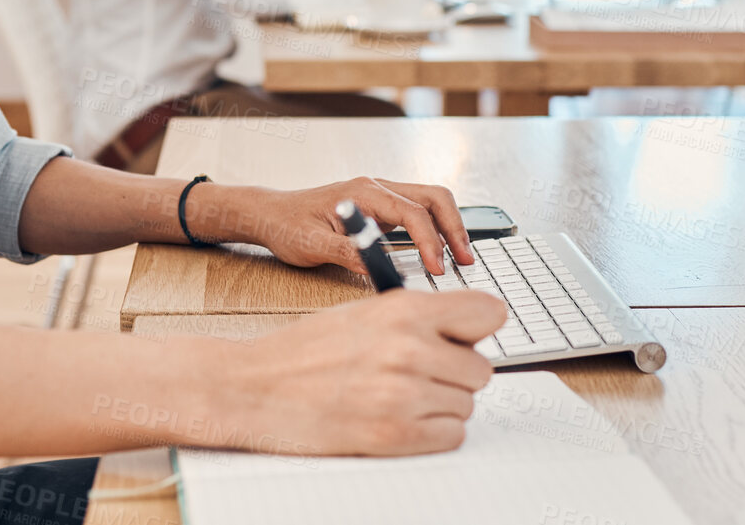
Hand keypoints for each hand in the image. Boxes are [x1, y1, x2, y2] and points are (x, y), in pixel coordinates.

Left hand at [213, 177, 473, 275]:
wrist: (270, 214)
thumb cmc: (287, 226)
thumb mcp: (312, 245)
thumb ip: (348, 253)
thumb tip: (381, 268)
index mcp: (363, 192)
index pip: (412, 212)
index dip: (430, 242)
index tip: (437, 270)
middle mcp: (376, 187)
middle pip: (433, 196)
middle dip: (454, 227)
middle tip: (465, 261)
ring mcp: (380, 194)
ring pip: (429, 200)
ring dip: (448, 226)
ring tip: (459, 257)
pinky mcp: (380, 206)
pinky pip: (418, 210)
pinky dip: (435, 227)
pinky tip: (439, 249)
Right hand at [221, 289, 506, 455]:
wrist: (254, 387)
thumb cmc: (304, 350)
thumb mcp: (364, 313)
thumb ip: (417, 318)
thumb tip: (467, 334)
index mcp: (403, 309)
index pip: (489, 313)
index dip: (478, 330)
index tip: (466, 338)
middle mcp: (409, 348)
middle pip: (481, 369)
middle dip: (455, 374)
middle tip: (420, 374)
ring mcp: (403, 394)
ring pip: (467, 405)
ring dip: (441, 405)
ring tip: (399, 396)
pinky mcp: (395, 435)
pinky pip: (452, 436)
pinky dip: (432, 433)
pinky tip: (399, 418)